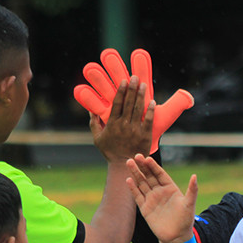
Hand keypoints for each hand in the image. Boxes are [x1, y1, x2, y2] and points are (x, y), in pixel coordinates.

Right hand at [74, 48, 193, 154]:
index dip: (121, 91)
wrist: (124, 165)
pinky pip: (149, 120)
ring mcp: (135, 130)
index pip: (117, 103)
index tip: (124, 81)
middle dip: (132, 88)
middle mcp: (123, 125)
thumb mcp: (97, 138)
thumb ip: (93, 123)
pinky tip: (152, 100)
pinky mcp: (145, 135)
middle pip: (128, 103)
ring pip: (138, 109)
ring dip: (141, 95)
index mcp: (112, 124)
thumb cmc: (110, 152)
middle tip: (135, 77)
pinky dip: (151, 110)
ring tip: (143, 84)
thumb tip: (90, 109)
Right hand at [126, 154, 197, 242]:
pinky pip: (138, 196)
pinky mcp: (145, 208)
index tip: (147, 158)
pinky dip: (133, 188)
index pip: (160, 174)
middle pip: (149, 176)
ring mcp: (151, 199)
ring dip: (136, 174)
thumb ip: (192, 190)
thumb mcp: (190, 204)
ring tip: (129, 163)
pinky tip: (128, 180)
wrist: (176, 237)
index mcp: (170, 188)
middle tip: (136, 156)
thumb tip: (195, 176)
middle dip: (142, 166)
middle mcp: (159, 192)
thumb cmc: (185, 220)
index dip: (154, 166)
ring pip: (142, 184)